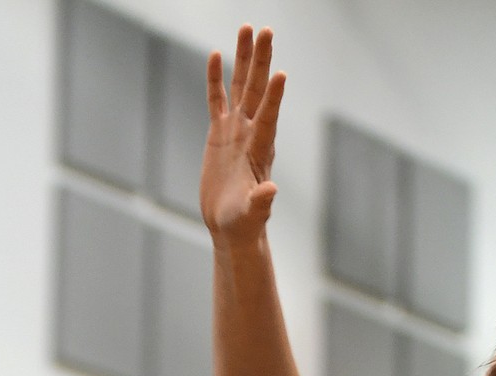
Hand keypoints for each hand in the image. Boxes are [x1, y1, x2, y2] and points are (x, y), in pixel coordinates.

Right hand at [201, 25, 285, 244]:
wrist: (230, 225)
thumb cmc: (244, 223)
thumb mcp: (252, 215)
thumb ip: (261, 203)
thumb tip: (271, 192)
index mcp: (260, 150)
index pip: (268, 117)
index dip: (274, 97)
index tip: (280, 74)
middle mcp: (250, 132)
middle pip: (257, 89)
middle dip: (261, 60)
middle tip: (266, 30)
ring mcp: (235, 130)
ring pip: (241, 86)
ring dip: (244, 58)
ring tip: (247, 29)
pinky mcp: (218, 133)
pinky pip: (217, 99)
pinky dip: (215, 78)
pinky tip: (215, 55)